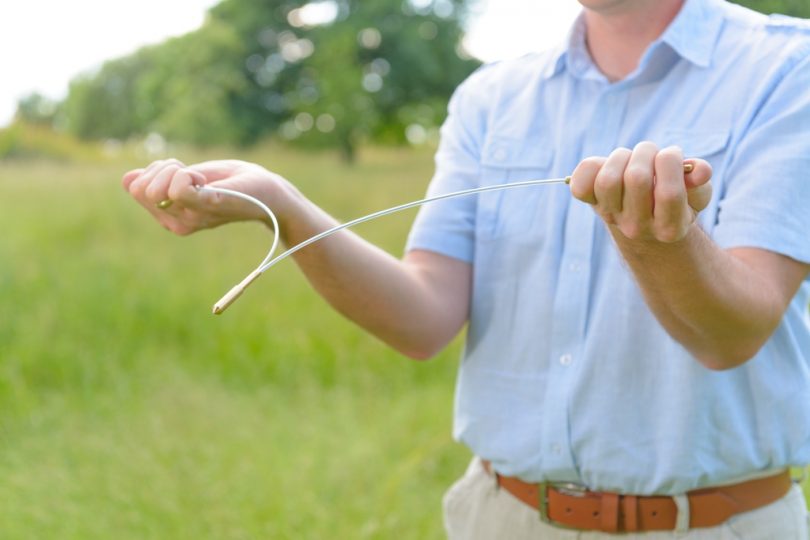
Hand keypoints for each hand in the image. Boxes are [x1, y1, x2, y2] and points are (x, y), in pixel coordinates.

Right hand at [122, 159, 290, 234]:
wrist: (269, 192)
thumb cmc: (232, 182)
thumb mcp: (190, 176)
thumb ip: (161, 179)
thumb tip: (128, 179)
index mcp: (169, 215)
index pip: (134, 186)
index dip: (154, 169)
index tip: (182, 171)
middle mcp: (176, 222)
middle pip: (140, 188)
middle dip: (161, 168)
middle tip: (192, 172)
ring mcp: (192, 218)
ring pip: (156, 187)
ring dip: (176, 169)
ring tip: (203, 177)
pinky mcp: (210, 206)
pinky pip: (180, 190)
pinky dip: (187, 176)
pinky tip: (206, 180)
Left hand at [569, 142, 712, 242]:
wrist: (645, 223)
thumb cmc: (675, 200)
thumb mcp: (696, 194)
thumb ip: (700, 182)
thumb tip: (701, 171)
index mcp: (670, 228)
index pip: (669, 193)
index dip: (671, 161)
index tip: (672, 154)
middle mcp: (637, 228)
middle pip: (636, 179)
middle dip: (647, 153)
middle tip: (652, 153)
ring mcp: (612, 217)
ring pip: (608, 179)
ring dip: (621, 157)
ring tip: (632, 158)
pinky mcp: (592, 204)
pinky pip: (580, 184)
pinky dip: (591, 167)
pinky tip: (608, 166)